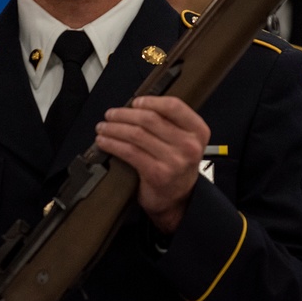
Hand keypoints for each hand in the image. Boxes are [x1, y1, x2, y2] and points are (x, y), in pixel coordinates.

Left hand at [95, 96, 209, 233]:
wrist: (179, 199)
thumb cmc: (178, 165)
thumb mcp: (185, 141)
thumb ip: (170, 122)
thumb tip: (137, 106)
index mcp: (197, 131)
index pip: (174, 106)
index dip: (151, 101)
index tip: (135, 102)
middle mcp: (189, 145)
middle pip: (150, 119)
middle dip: (125, 114)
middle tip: (111, 114)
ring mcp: (174, 160)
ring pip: (137, 134)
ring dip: (114, 128)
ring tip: (103, 127)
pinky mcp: (157, 173)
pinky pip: (129, 152)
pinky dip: (113, 144)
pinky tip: (105, 142)